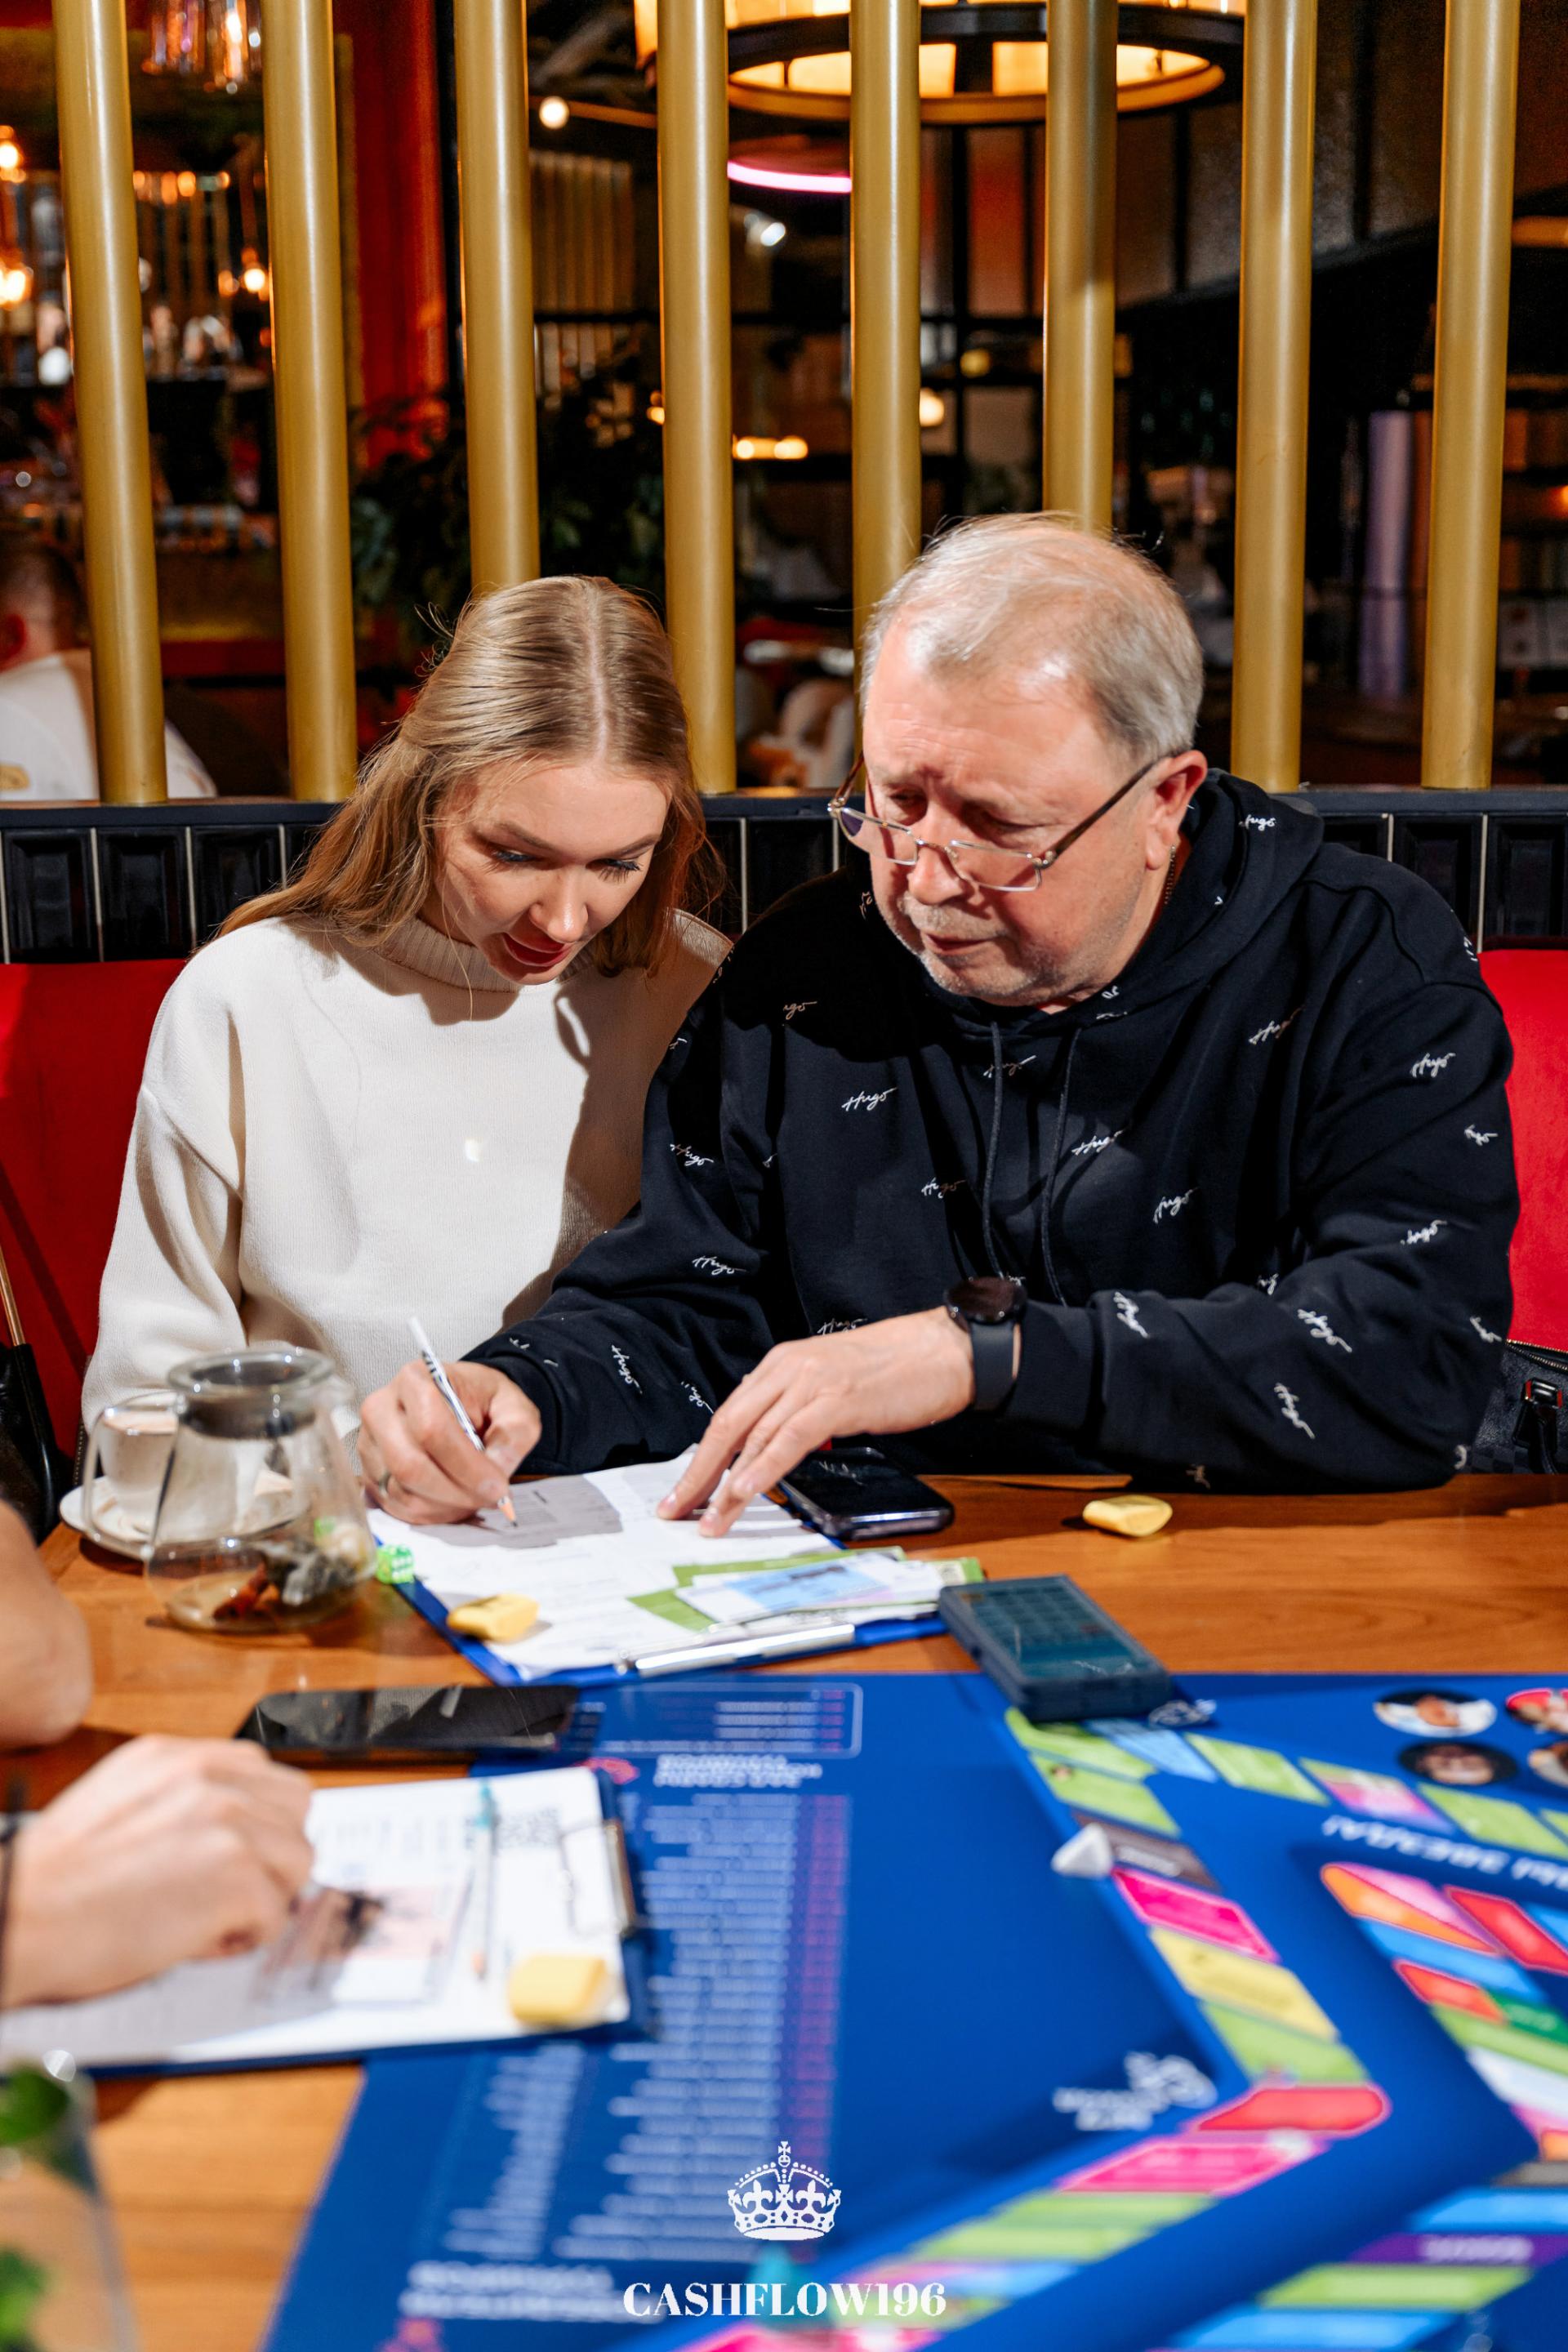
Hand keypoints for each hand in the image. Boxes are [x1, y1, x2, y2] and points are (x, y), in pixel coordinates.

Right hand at [5, 1736, 313, 2007]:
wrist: (22, 1917)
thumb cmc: (54, 1883)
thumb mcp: (118, 1805)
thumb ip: (178, 1802)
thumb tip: (227, 1831)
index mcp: (176, 1757)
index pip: (263, 1774)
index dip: (257, 1824)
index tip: (235, 1855)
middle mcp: (209, 1777)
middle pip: (295, 1812)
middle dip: (272, 1856)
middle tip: (229, 1891)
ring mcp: (229, 1822)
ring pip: (297, 1862)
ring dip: (262, 1898)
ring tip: (207, 1917)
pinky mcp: (238, 1874)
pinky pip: (276, 1917)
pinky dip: (242, 1940)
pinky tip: (195, 1940)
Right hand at [359, 1359, 540, 1523]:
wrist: (461, 1404)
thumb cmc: (483, 1402)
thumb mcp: (514, 1406)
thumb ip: (515, 1432)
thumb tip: (498, 1467)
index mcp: (415, 1380)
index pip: (431, 1429)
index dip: (466, 1465)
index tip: (497, 1486)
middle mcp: (381, 1409)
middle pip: (409, 1464)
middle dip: (456, 1492)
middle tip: (490, 1499)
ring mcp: (369, 1443)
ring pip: (402, 1491)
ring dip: (445, 1506)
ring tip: (475, 1498)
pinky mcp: (369, 1472)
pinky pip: (395, 1506)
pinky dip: (430, 1514)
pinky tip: (454, 1503)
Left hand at [657, 1307, 975, 1537]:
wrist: (942, 1350)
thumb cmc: (895, 1370)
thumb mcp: (832, 1384)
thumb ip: (799, 1408)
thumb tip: (774, 1446)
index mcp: (782, 1364)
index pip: (730, 1415)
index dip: (703, 1456)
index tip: (685, 1490)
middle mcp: (788, 1369)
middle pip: (727, 1426)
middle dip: (697, 1473)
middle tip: (675, 1510)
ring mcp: (811, 1383)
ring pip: (752, 1437)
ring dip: (724, 1484)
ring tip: (708, 1519)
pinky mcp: (836, 1400)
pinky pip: (788, 1439)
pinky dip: (762, 1468)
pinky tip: (745, 1492)